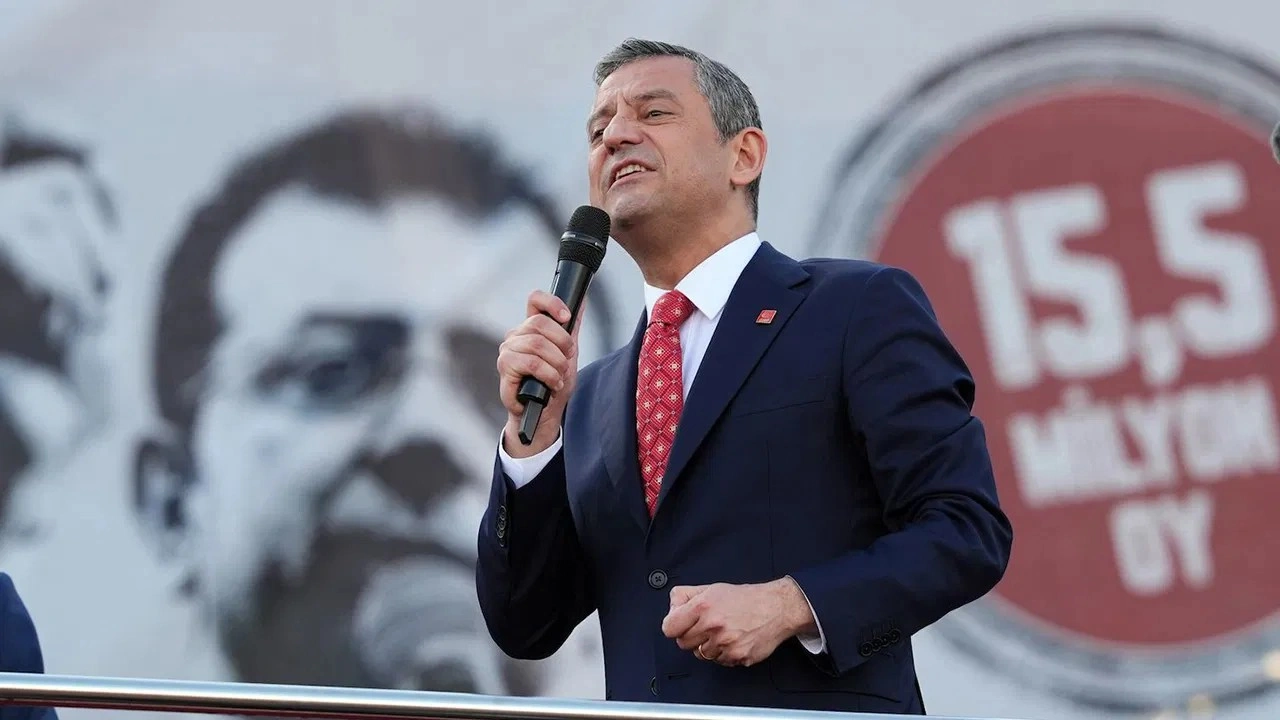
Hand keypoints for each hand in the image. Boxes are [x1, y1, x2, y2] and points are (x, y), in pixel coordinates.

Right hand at [497, 290, 582, 455]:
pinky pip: (531, 363)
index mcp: (530, 328)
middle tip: (567, 359)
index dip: (552, 302)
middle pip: (540, 322)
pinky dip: (548, 375)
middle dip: (562, 343)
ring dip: (556, 363)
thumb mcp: (568, 353)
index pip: (535, 300)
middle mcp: (516, 336)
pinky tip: (552, 384)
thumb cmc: (553, 383)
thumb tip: (581, 300)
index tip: (567, 317)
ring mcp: (508, 351)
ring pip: (537, 344)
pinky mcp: (505, 368)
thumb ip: (572, 328)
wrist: (544, 413)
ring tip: (559, 377)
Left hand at [660, 578, 816, 666]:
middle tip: (706, 627)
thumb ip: (686, 596)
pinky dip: (724, 654)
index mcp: (703, 607)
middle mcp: (713, 626)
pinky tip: (734, 640)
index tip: (680, 625)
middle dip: (692, 636)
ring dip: (709, 646)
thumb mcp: (712, 588)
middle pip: (683, 643)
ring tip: (723, 632)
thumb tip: (672, 607)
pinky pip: (719, 662)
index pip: (669, 627)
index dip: (674, 626)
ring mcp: (725, 643)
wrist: (776, 608)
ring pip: (701, 655)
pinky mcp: (737, 656)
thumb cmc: (747, 598)